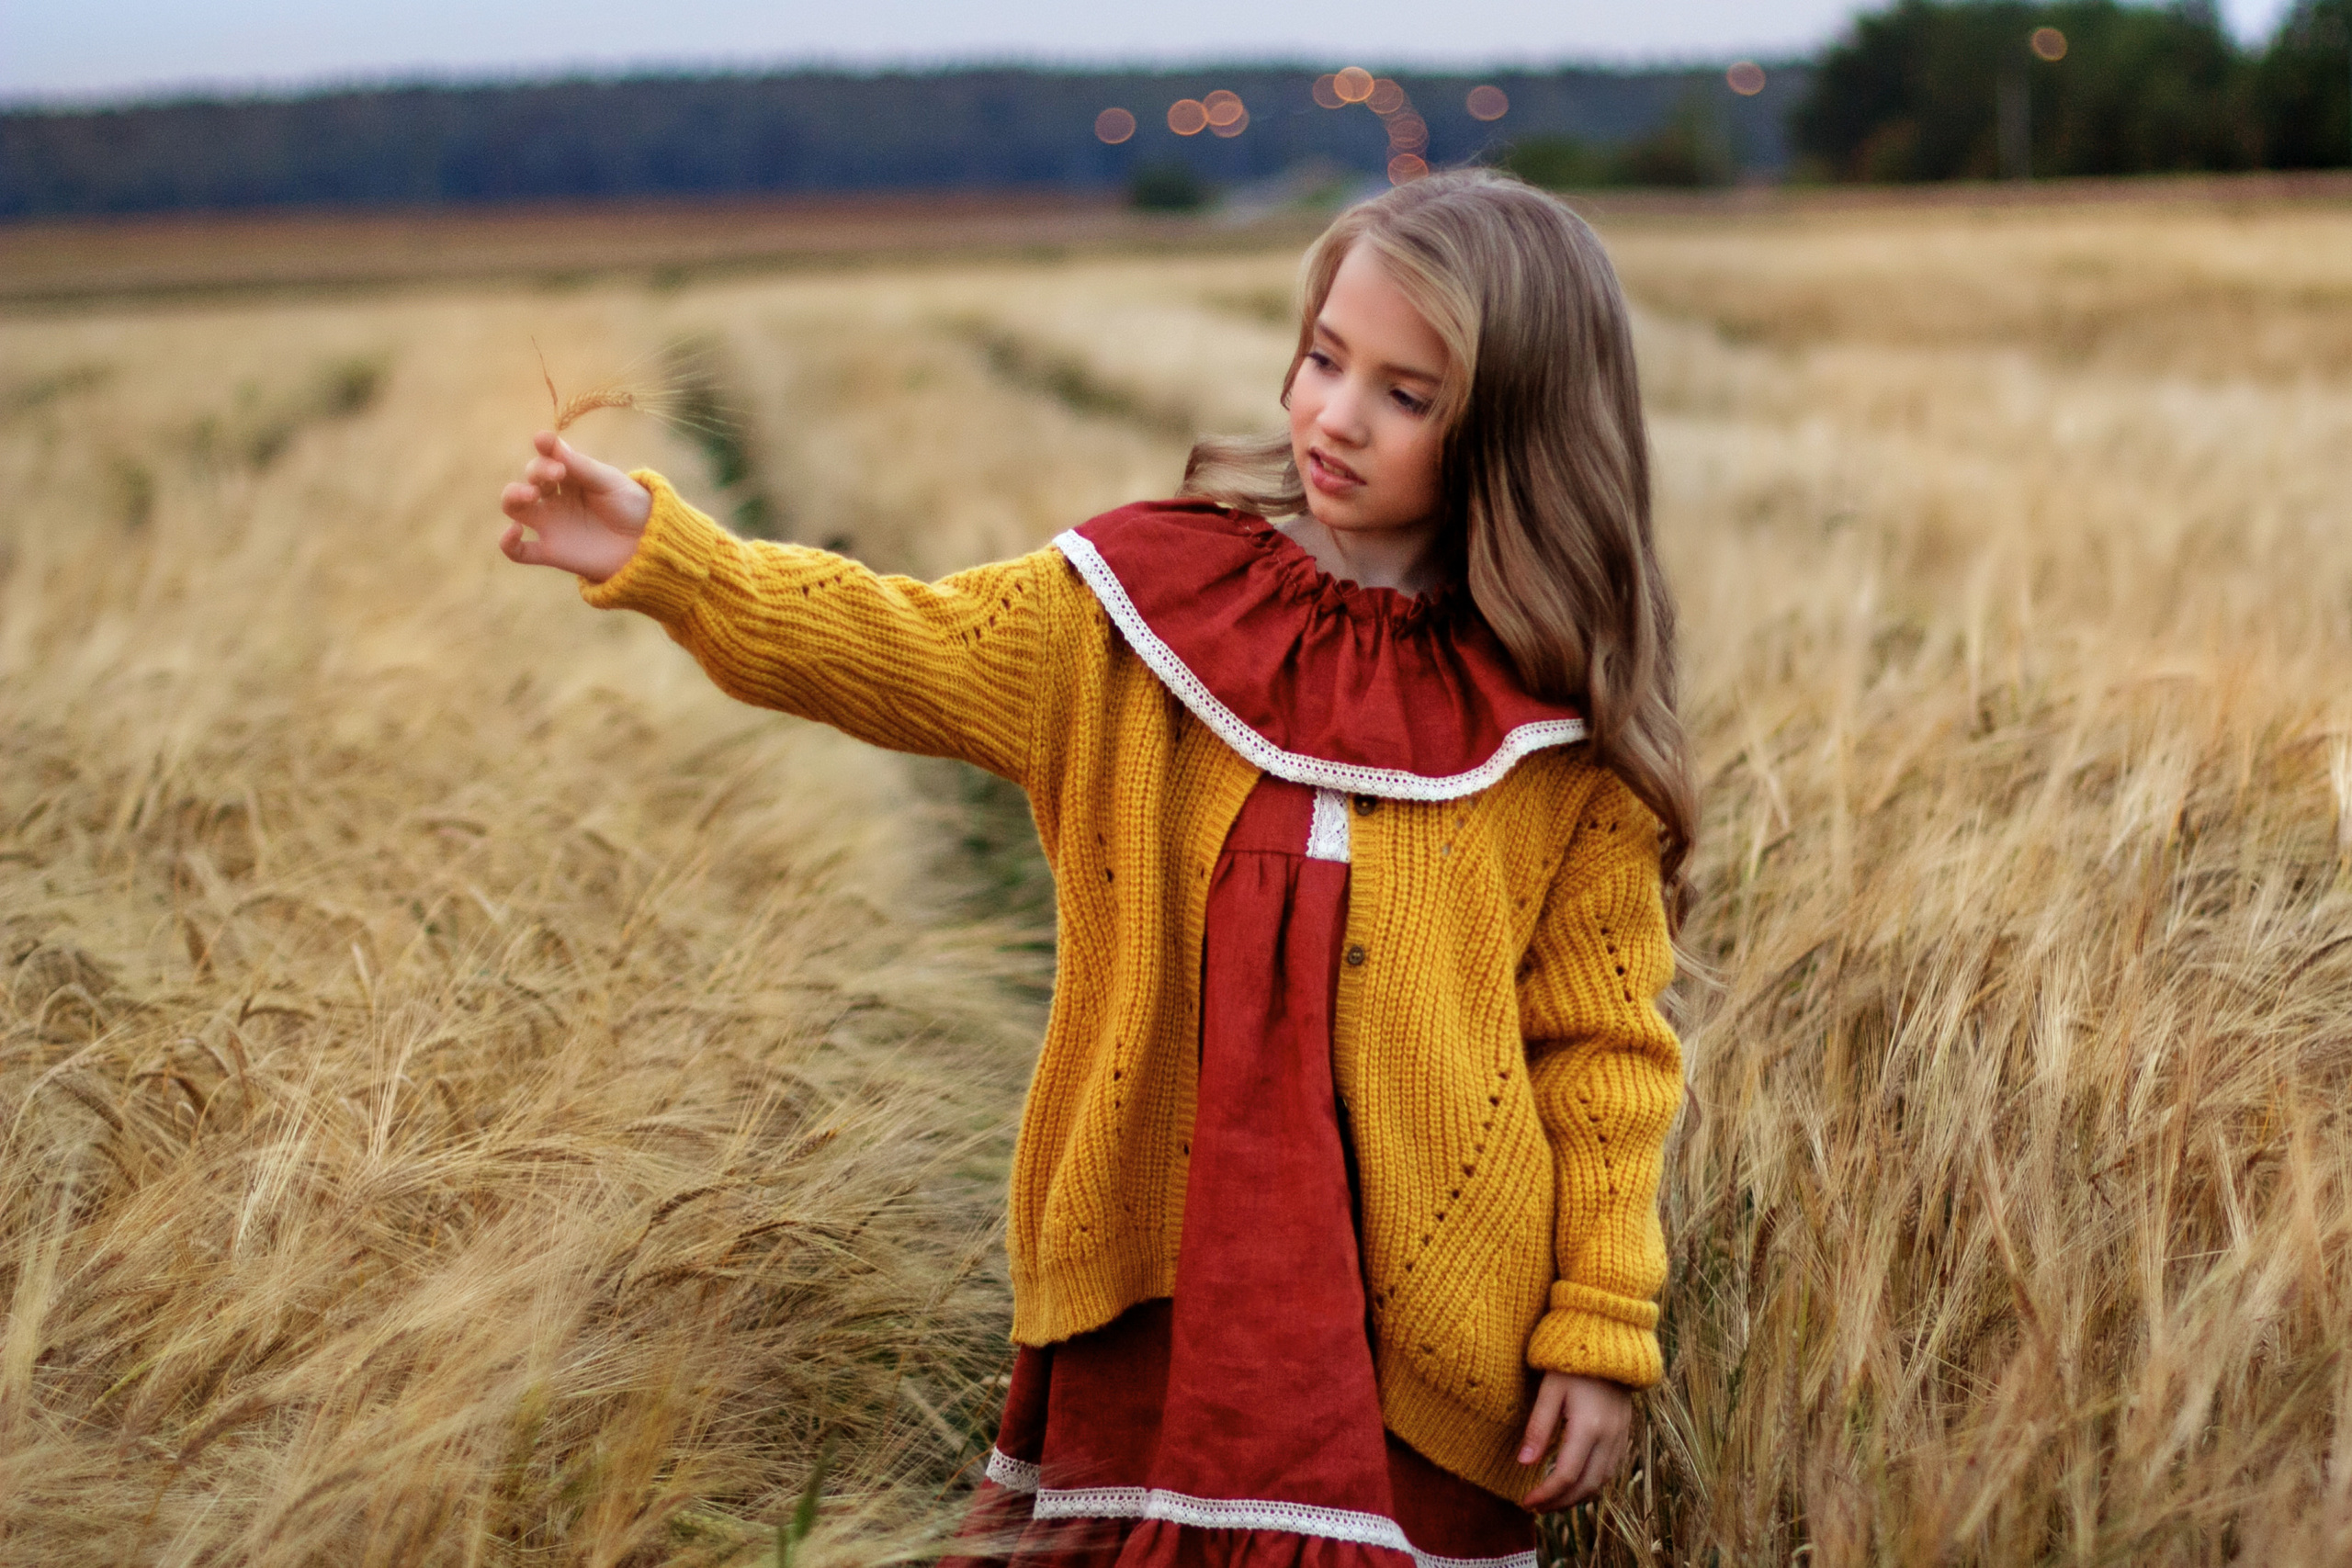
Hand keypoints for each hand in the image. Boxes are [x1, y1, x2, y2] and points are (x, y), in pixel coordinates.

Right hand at [499, 431, 652, 581]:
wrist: (648, 547)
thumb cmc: (631, 508)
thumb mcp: (611, 483)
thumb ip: (582, 467)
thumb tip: (552, 443)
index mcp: (572, 475)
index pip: (548, 456)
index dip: (544, 447)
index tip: (545, 441)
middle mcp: (556, 497)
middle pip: (531, 478)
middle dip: (538, 471)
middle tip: (558, 474)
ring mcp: (551, 523)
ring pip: (515, 507)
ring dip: (513, 496)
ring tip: (530, 495)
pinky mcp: (550, 552)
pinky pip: (518, 550)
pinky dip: (507, 542)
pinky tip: (513, 531)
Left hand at [1518, 1372, 1631, 1511]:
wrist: (1610, 1344)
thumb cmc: (1572, 1363)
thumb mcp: (1550, 1390)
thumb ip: (1538, 1427)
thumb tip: (1524, 1463)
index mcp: (1589, 1427)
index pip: (1565, 1475)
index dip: (1545, 1494)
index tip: (1525, 1501)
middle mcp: (1609, 1438)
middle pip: (1586, 1486)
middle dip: (1560, 1503)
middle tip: (1536, 1507)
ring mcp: (1621, 1437)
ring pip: (1602, 1482)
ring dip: (1577, 1497)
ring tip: (1552, 1501)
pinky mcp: (1625, 1434)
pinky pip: (1611, 1470)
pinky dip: (1592, 1484)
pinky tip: (1574, 1483)